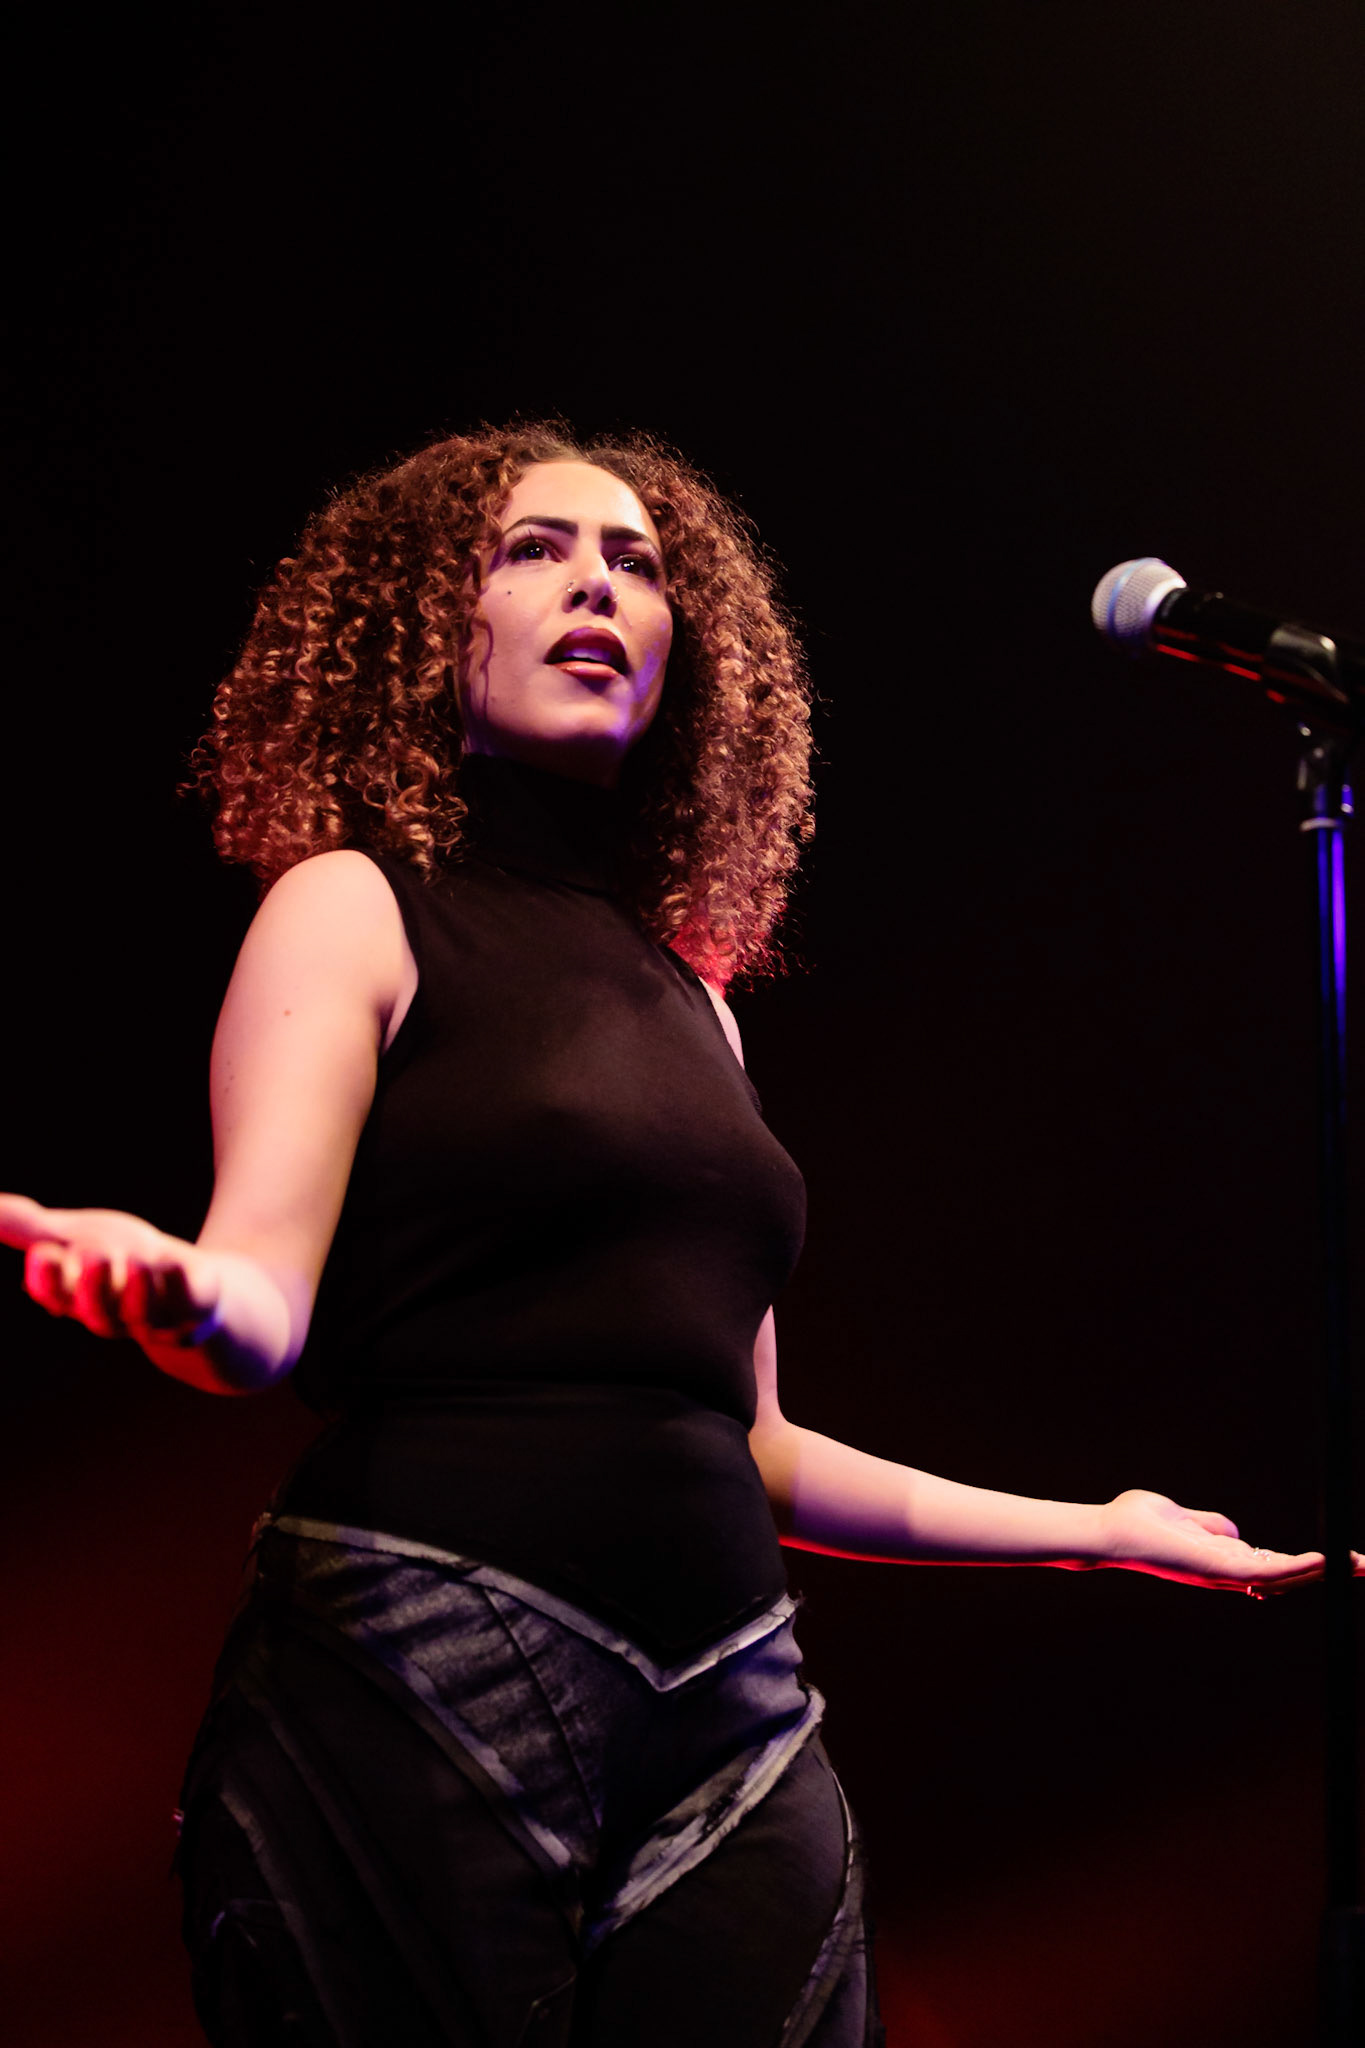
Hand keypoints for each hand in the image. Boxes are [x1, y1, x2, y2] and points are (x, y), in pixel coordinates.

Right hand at [0, 1194, 221, 1349]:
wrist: (190, 1288)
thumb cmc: (122, 1263)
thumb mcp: (72, 1237)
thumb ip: (25, 1227)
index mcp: (80, 1296)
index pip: (57, 1293)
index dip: (49, 1278)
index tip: (42, 1253)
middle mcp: (115, 1311)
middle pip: (97, 1307)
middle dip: (92, 1284)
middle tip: (90, 1255)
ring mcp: (157, 1315)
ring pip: (142, 1311)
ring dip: (136, 1289)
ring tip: (135, 1263)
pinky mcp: (195, 1308)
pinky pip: (188, 1301)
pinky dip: (182, 1283)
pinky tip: (175, 1263)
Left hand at [1096, 1487, 1361, 1595]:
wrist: (1111, 1531)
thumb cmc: (1139, 1524)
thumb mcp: (1185, 1520)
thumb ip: (1212, 1527)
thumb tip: (1234, 1532)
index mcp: (1224, 1561)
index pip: (1275, 1566)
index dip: (1307, 1565)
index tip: (1339, 1560)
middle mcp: (1230, 1573)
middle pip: (1290, 1576)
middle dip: (1330, 1573)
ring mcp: (1226, 1573)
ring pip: (1287, 1576)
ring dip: (1326, 1572)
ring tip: (1359, 1565)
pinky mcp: (1220, 1568)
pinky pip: (1268, 1570)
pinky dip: (1299, 1567)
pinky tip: (1326, 1562)